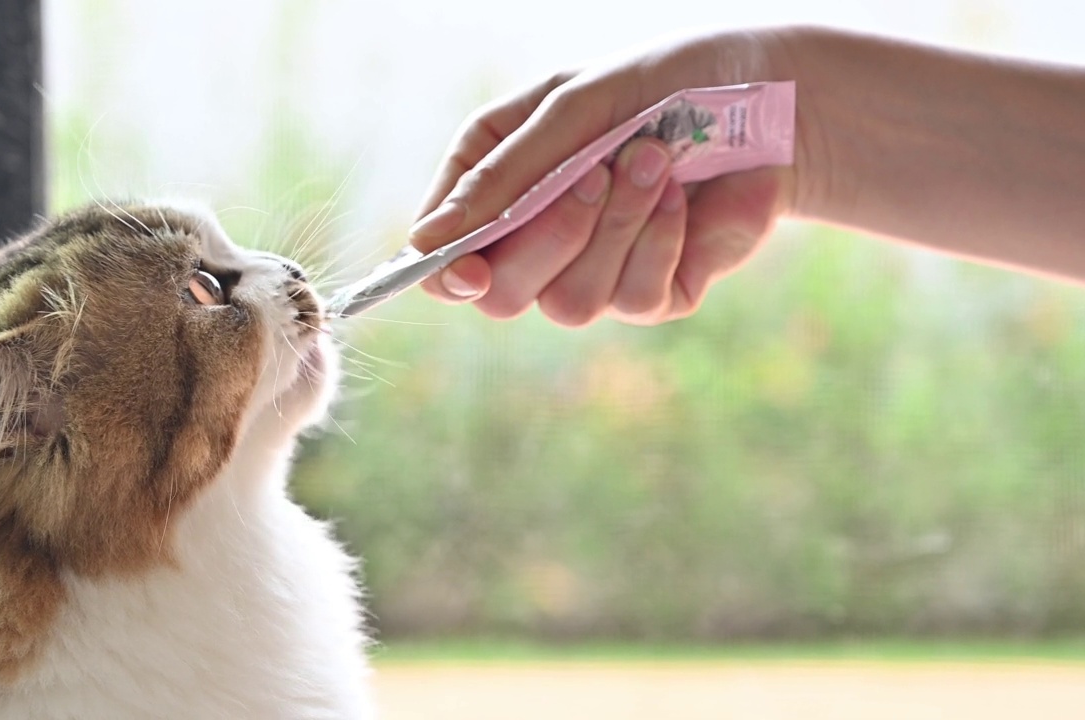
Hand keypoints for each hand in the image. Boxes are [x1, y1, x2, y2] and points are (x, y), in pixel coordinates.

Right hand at [408, 29, 801, 326]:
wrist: (769, 99)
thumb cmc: (662, 83)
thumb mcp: (573, 107)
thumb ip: (503, 174)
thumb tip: (425, 242)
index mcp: (499, 186)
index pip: (446, 257)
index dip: (447, 271)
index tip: (469, 266)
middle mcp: (537, 239)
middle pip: (500, 295)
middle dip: (550, 236)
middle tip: (596, 173)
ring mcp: (595, 272)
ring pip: (569, 303)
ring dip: (616, 230)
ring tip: (654, 161)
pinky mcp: (652, 294)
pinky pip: (634, 299)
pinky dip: (660, 241)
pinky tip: (682, 196)